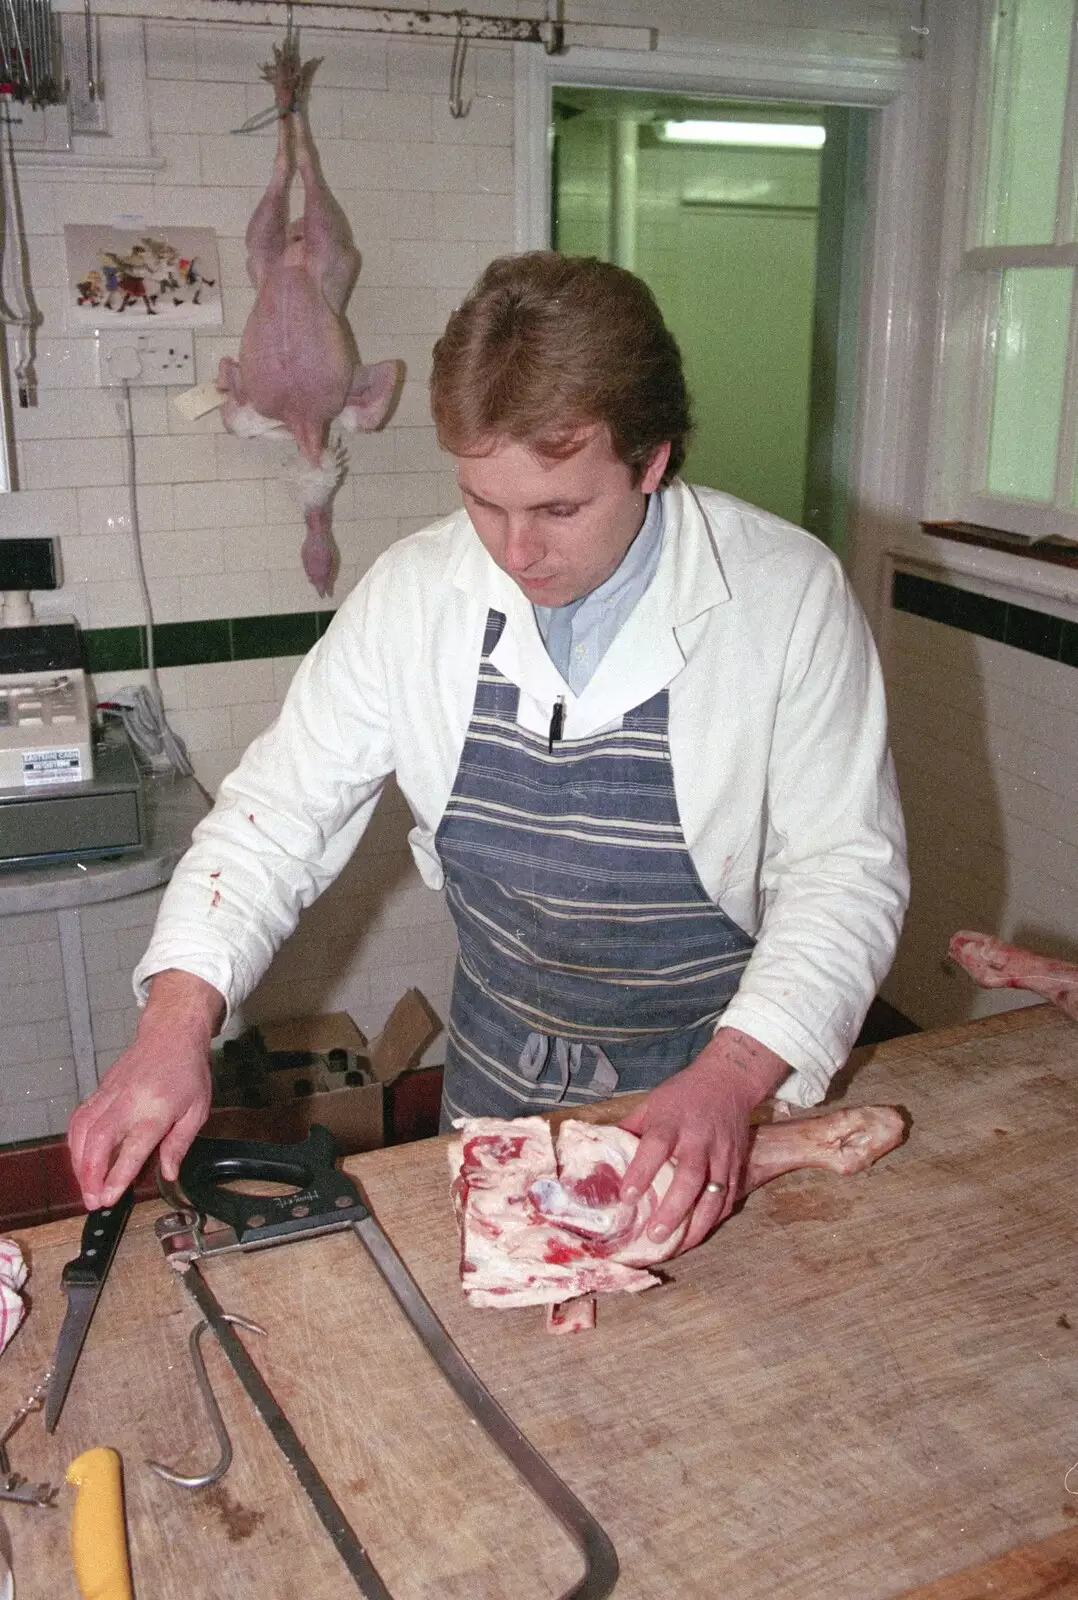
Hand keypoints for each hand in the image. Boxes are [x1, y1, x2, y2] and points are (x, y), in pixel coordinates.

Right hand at [67, 971, 223, 1209]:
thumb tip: (169, 1174)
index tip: (108, 1198)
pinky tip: (79, 1158)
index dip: (117, 1177)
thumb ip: (180, 1144)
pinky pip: (79, 1118)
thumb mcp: (197, 1110)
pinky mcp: (99, 1090)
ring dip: (77, 1162)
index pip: (131, 1149)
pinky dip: (74, 1142)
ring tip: (85, 1186)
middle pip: (96, 1141)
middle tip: (92, 1200)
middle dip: (88, 1175)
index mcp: (156, 1110)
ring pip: (81, 1130)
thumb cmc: (187, 1071)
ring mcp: (110, 1095)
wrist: (171, 1033)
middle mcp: (128, 1103)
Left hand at [618, 1028, 789, 1252]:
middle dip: (673, 1209)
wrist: (728, 1080)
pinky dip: (715, 1219)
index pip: (655, 1147)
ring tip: (678, 1246)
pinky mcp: (737, 1164)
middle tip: (654, 1235)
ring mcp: (722, 1153)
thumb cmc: (682, 1094)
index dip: (641, 1173)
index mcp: (671, 1121)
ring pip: (714, 1193)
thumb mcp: (651, 1103)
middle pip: (688, 1177)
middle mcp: (698, 1138)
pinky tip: (699, 1235)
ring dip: (697, 1224)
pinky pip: (729, 1197)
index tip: (626, 1197)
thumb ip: (630, 1130)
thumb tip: (601, 1155)